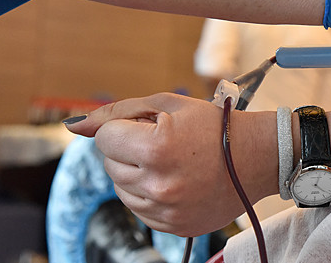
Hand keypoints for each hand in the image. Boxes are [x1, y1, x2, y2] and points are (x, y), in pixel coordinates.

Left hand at [63, 93, 274, 236]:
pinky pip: (139, 210)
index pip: (104, 137)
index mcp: (156, 148)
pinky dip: (148, 193)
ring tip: (168, 161)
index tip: (147, 126)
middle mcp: (158, 184)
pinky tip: (173, 179)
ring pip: (120, 188)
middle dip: (128, 148)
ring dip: (135, 172)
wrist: (256, 158)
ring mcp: (166, 210)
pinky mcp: (174, 226)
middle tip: (162, 142)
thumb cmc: (214, 127)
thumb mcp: (167, 105)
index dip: (123, 127)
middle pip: (110, 163)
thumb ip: (117, 111)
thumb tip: (74, 124)